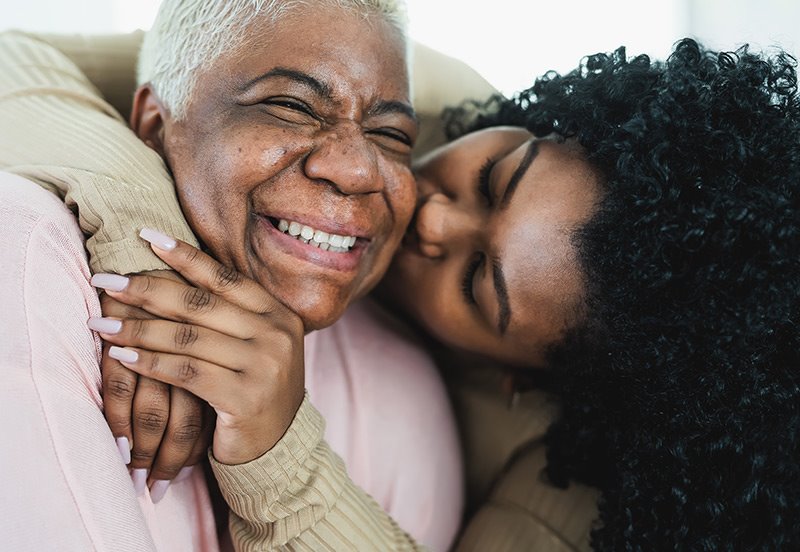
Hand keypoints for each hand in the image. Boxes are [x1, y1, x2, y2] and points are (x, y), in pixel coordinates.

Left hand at [90, 231, 305, 464]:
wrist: (278, 448)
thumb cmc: (253, 390)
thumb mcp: (252, 346)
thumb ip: (227, 315)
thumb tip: (169, 273)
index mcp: (279, 315)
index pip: (225, 278)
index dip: (184, 257)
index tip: (145, 237)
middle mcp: (276, 335)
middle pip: (201, 304)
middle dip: (147, 289)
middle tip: (106, 280)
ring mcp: (264, 366)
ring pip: (188, 338)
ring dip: (137, 329)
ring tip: (101, 323)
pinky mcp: (245, 398)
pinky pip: (186, 373)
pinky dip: (150, 362)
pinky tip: (121, 356)